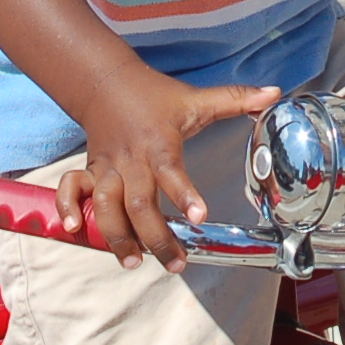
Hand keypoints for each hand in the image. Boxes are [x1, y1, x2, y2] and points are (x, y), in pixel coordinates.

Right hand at [55, 73, 278, 270]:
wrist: (107, 82)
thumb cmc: (156, 96)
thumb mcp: (196, 99)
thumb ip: (236, 100)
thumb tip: (275, 93)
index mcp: (160, 144)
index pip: (172, 172)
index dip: (185, 193)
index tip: (200, 215)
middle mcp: (132, 160)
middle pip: (139, 203)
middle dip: (156, 236)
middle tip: (176, 262)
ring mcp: (108, 167)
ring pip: (105, 205)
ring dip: (116, 235)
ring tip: (133, 261)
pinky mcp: (89, 170)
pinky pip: (71, 189)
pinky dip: (69, 208)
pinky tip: (74, 229)